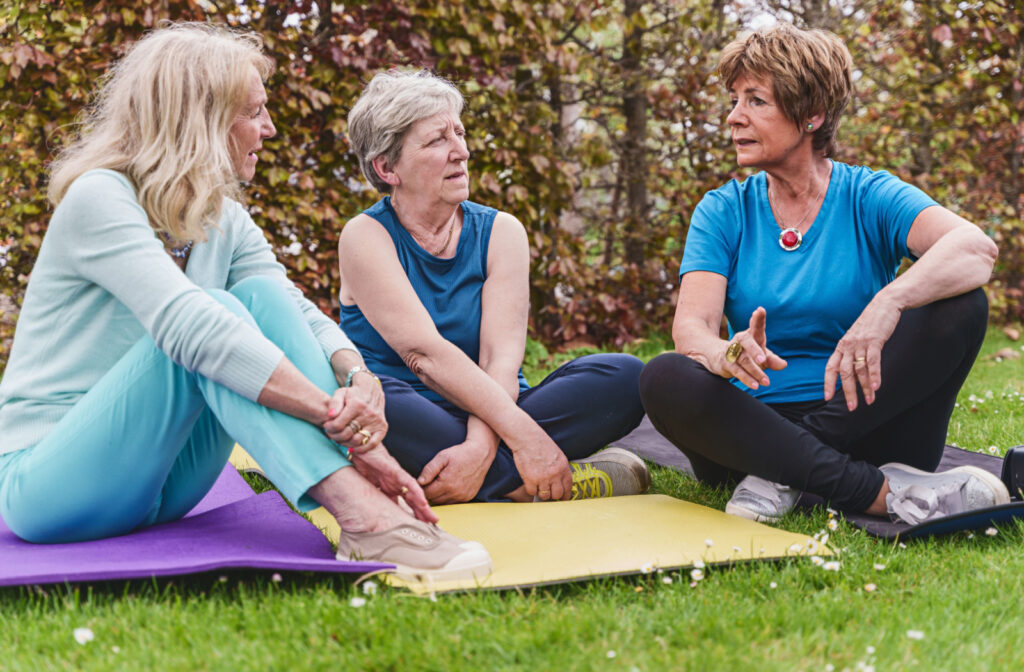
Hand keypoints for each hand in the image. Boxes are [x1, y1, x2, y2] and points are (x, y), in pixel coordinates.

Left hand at [323, 377, 386, 454]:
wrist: (371, 391)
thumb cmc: (353, 394)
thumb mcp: (341, 393)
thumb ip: (334, 403)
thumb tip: (330, 416)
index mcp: (357, 405)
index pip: (338, 424)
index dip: (329, 428)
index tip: (326, 426)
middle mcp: (368, 414)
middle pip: (347, 434)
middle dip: (335, 436)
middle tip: (331, 434)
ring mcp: (376, 422)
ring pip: (357, 441)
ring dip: (345, 443)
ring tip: (340, 439)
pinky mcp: (382, 427)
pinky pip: (372, 444)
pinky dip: (362, 449)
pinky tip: (353, 448)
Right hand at [349, 444, 437, 523]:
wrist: (360, 448)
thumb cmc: (364, 464)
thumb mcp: (369, 486)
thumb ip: (376, 498)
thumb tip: (378, 513)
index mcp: (392, 487)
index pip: (405, 504)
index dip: (413, 514)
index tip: (421, 526)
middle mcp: (398, 483)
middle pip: (413, 500)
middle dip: (422, 512)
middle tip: (433, 524)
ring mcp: (398, 477)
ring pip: (414, 493)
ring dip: (423, 505)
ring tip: (431, 517)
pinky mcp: (395, 471)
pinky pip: (408, 482)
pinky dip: (415, 492)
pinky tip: (422, 500)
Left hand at [418, 440, 495, 503]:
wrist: (481, 454)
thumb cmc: (460, 454)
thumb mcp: (442, 457)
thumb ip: (429, 470)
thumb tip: (419, 482)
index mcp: (446, 483)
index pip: (426, 493)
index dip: (422, 487)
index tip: (422, 481)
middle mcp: (455, 493)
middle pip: (434, 499)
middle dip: (430, 492)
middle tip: (430, 481)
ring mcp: (463, 497)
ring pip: (443, 503)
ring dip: (439, 496)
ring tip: (440, 483)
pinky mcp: (468, 497)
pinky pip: (453, 502)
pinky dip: (448, 497)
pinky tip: (449, 487)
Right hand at [506, 423, 571, 500]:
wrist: (526, 437)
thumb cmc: (540, 443)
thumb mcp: (557, 455)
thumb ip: (560, 469)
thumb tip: (560, 483)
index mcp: (563, 467)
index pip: (568, 487)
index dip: (565, 495)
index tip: (562, 498)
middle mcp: (555, 474)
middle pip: (557, 495)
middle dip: (552, 495)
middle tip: (547, 491)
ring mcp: (543, 478)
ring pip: (544, 496)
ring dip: (541, 492)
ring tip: (537, 484)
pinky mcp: (530, 479)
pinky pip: (532, 492)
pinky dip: (530, 489)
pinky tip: (530, 481)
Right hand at [718, 307, 786, 387]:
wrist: (719, 358)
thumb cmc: (746, 355)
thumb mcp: (761, 356)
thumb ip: (772, 360)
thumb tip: (783, 364)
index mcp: (751, 335)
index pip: (755, 326)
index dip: (758, 318)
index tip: (760, 310)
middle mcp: (740, 341)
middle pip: (746, 342)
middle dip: (755, 350)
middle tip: (763, 360)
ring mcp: (731, 351)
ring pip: (743, 360)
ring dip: (755, 371)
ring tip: (766, 382)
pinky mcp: (726, 363)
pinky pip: (737, 371)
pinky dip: (747, 379)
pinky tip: (756, 385)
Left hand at [824, 296, 900, 410]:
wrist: (884, 305)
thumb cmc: (871, 325)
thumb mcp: (856, 339)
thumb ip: (852, 353)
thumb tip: (852, 372)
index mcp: (841, 346)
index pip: (831, 368)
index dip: (828, 383)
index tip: (827, 397)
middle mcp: (848, 346)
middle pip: (845, 373)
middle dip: (848, 392)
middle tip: (851, 407)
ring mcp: (860, 343)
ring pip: (860, 370)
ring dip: (865, 387)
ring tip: (869, 401)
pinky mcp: (874, 341)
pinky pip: (873, 361)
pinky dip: (875, 375)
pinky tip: (877, 387)